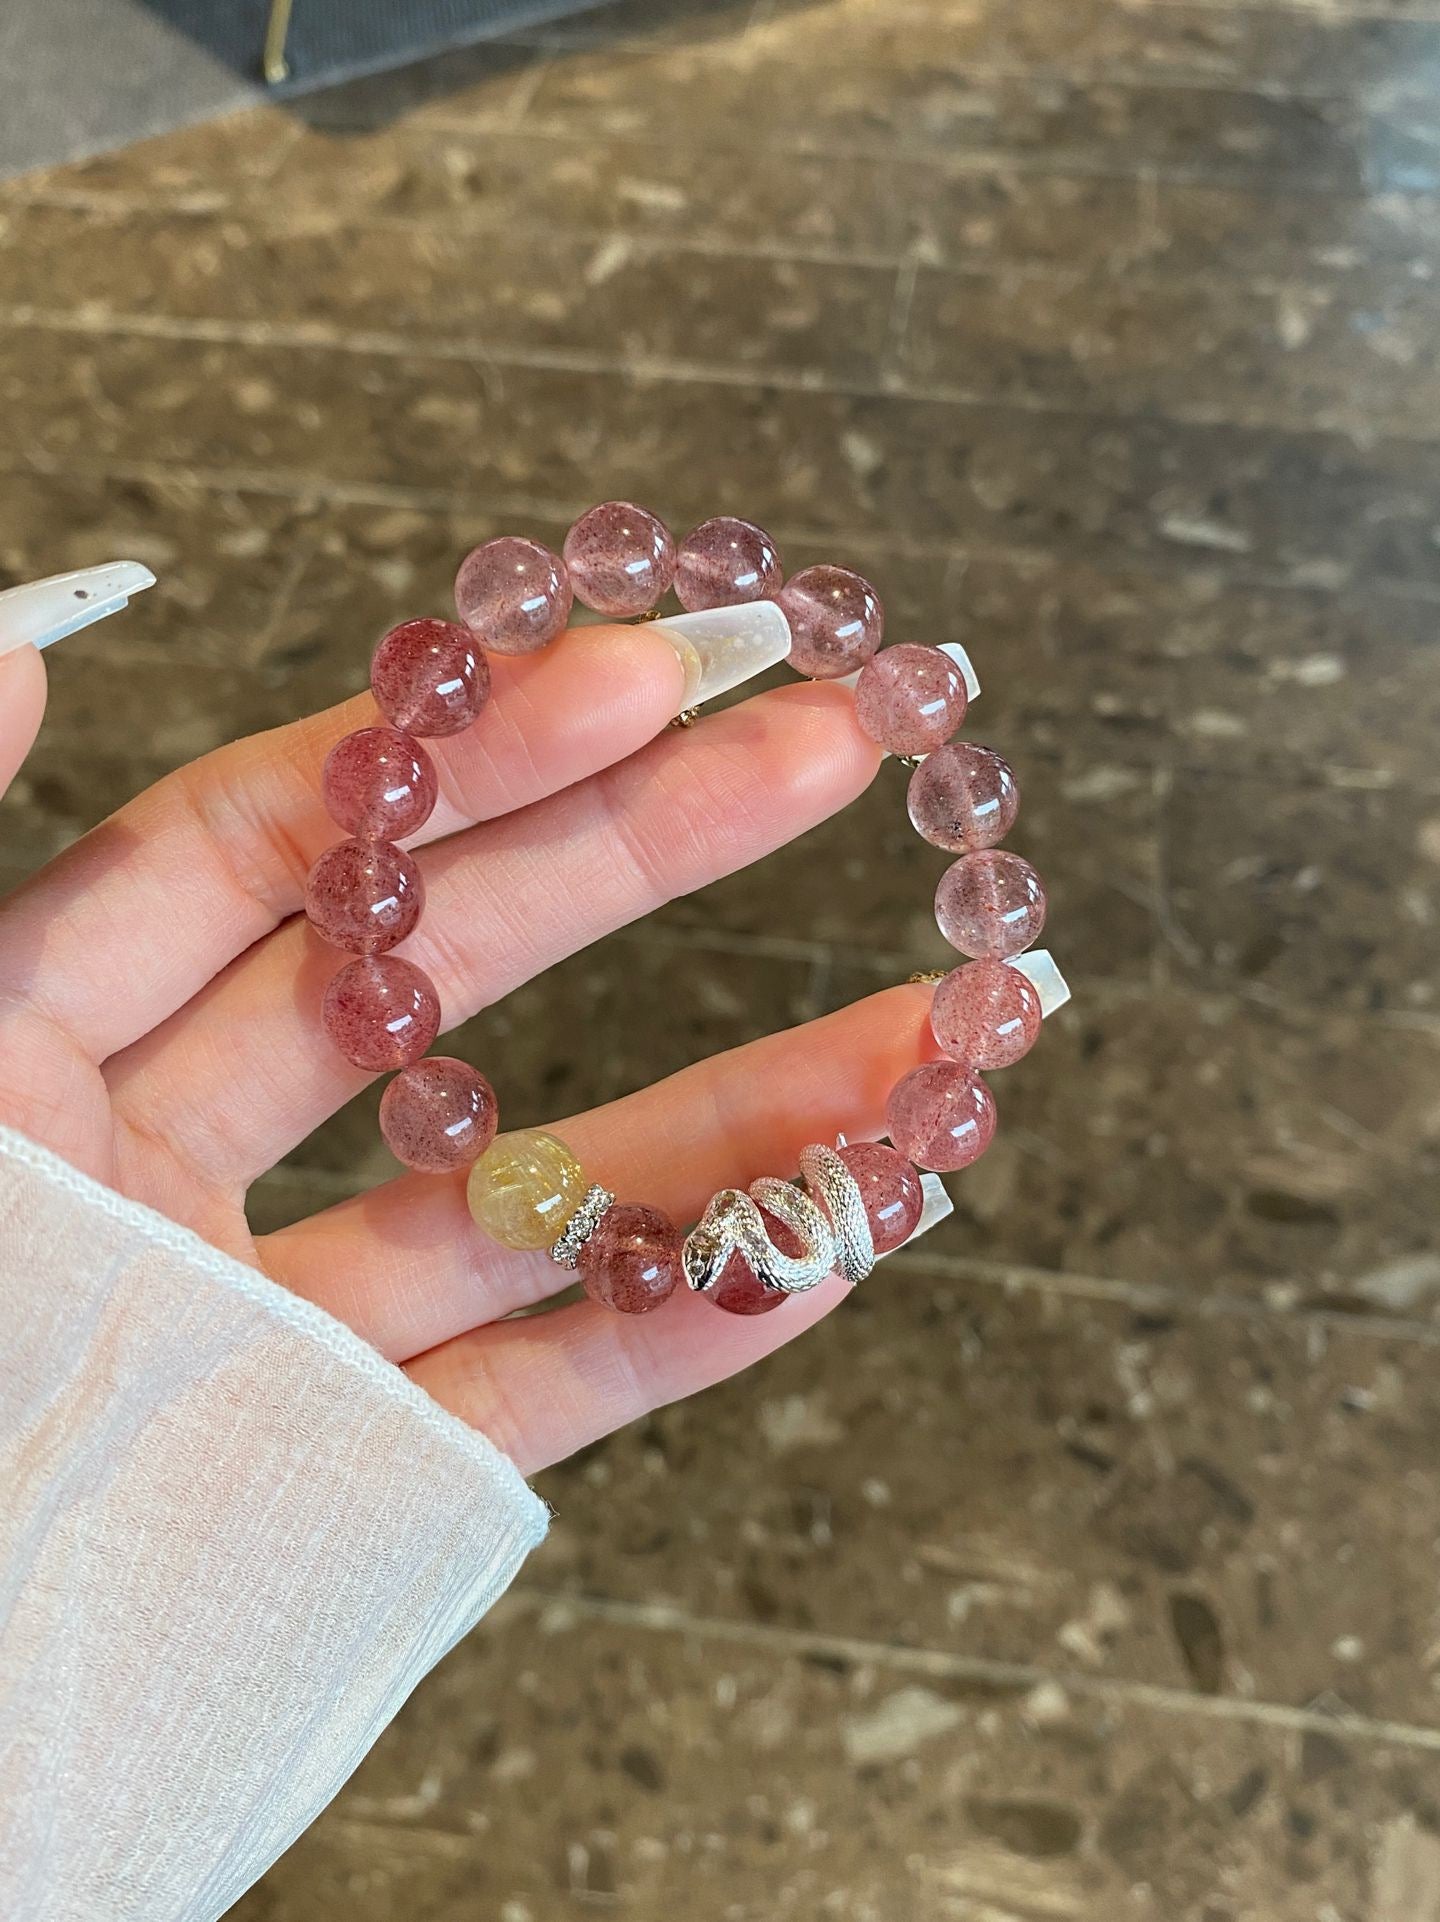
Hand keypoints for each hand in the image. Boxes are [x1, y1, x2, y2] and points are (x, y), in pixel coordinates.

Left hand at [0, 578, 934, 1472]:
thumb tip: (21, 629)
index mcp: (17, 1042)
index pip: (270, 845)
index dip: (458, 751)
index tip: (631, 674)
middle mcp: (150, 1157)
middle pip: (437, 973)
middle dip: (641, 857)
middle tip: (817, 751)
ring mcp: (255, 1319)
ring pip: (519, 1194)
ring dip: (732, 1119)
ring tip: (918, 1038)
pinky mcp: (321, 1476)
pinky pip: (518, 1393)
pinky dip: (671, 1325)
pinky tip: (825, 1245)